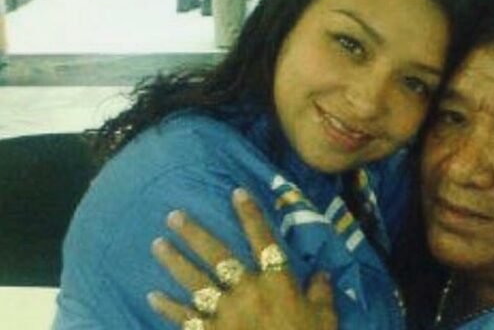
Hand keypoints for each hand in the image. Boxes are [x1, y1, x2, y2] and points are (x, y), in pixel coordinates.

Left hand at [147, 188, 337, 329]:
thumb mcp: (325, 319)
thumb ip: (322, 293)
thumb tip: (323, 273)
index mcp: (276, 283)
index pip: (263, 240)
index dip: (251, 215)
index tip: (236, 192)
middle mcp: (247, 291)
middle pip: (218, 256)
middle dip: (194, 234)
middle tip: (173, 216)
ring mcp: (225, 313)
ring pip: (195, 281)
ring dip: (175, 262)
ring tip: (157, 245)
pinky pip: (185, 318)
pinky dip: (168, 307)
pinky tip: (153, 296)